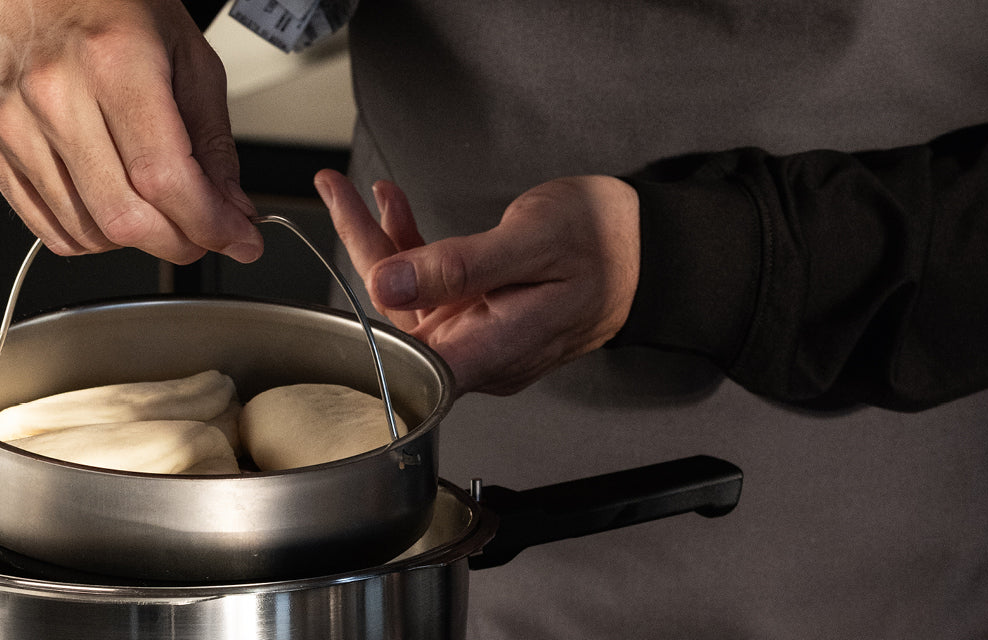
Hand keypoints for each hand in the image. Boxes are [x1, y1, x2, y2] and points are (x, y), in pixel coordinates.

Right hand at [0, 0, 261, 262]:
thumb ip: (214, 145)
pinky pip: (47, 229)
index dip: (210, 223)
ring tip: (158, 210)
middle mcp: (54, 94)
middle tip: (206, 233)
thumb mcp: (191, 61)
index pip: (163, 177)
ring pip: (86, 232)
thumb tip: (230, 212)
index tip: (239, 237)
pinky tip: (115, 207)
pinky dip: (93, 237)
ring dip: (137, 242)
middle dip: (180, 243)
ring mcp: (15, 125)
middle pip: (123, 215)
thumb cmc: (119, 11)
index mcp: (113, 62)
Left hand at [315, 169, 640, 395]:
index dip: (357, 308)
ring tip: (360, 190)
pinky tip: (396, 209)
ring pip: (411, 297)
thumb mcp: (530, 243)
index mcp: (491, 353)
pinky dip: (413, 248)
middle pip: (398, 316)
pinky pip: (434, 288)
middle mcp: (481, 356)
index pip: (401, 354)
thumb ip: (458, 269)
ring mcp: (480, 336)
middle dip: (363, 248)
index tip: (336, 248)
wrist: (651, 249)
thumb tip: (388, 286)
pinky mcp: (483, 314)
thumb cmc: (606, 243)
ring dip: (384, 242)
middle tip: (337, 190)